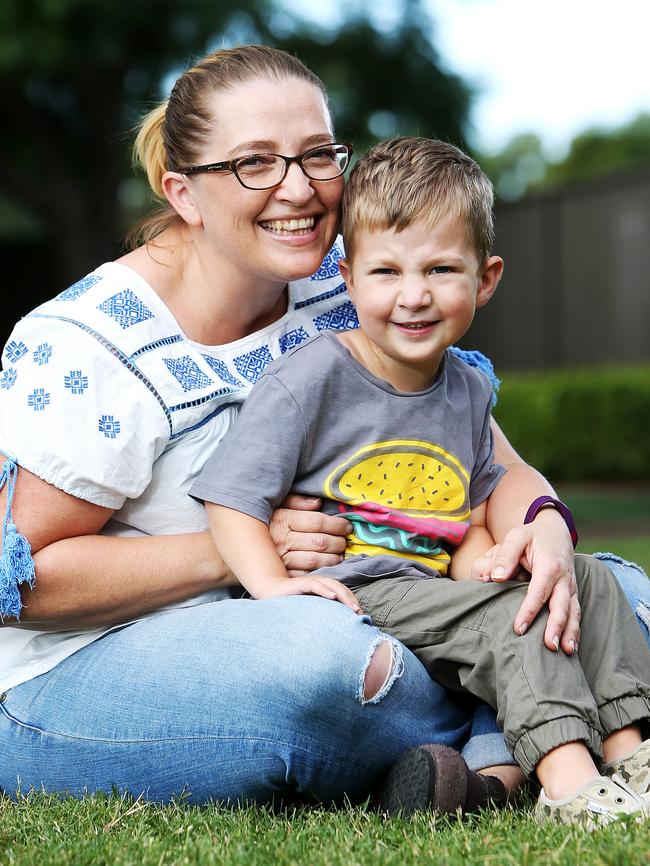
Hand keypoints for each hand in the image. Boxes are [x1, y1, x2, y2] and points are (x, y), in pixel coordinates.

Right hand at [258, 574, 362, 612]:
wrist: (270, 592)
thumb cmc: (290, 604)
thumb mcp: (310, 611)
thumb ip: (322, 615)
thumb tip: (337, 632)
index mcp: (324, 590)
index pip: (343, 594)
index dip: (353, 603)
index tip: (362, 618)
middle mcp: (320, 584)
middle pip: (341, 589)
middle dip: (352, 601)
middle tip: (360, 614)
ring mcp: (311, 582)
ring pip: (332, 585)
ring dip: (344, 596)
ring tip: (352, 607)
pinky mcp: (300, 583)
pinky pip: (315, 584)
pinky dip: (325, 589)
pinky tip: (332, 597)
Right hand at [269, 494, 351, 576]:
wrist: (236, 549)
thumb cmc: (261, 524)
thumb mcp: (275, 506)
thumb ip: (296, 502)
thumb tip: (318, 503)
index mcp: (281, 519)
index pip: (317, 522)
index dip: (337, 524)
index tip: (347, 526)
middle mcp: (280, 540)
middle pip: (319, 542)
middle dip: (338, 542)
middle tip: (345, 541)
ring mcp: (280, 560)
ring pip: (315, 560)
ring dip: (333, 558)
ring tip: (340, 554)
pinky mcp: (280, 576)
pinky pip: (306, 575)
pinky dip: (321, 573)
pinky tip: (328, 567)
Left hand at [473, 510, 578, 653]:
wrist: (555, 530)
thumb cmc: (531, 535)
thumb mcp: (516, 537)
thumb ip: (505, 555)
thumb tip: (495, 578)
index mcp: (549, 564)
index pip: (539, 592)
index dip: (529, 611)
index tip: (519, 629)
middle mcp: (564, 577)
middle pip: (562, 605)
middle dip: (556, 626)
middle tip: (549, 646)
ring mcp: (571, 586)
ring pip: (573, 611)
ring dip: (571, 632)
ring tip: (566, 652)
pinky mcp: (573, 592)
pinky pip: (576, 612)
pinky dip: (575, 629)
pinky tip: (571, 646)